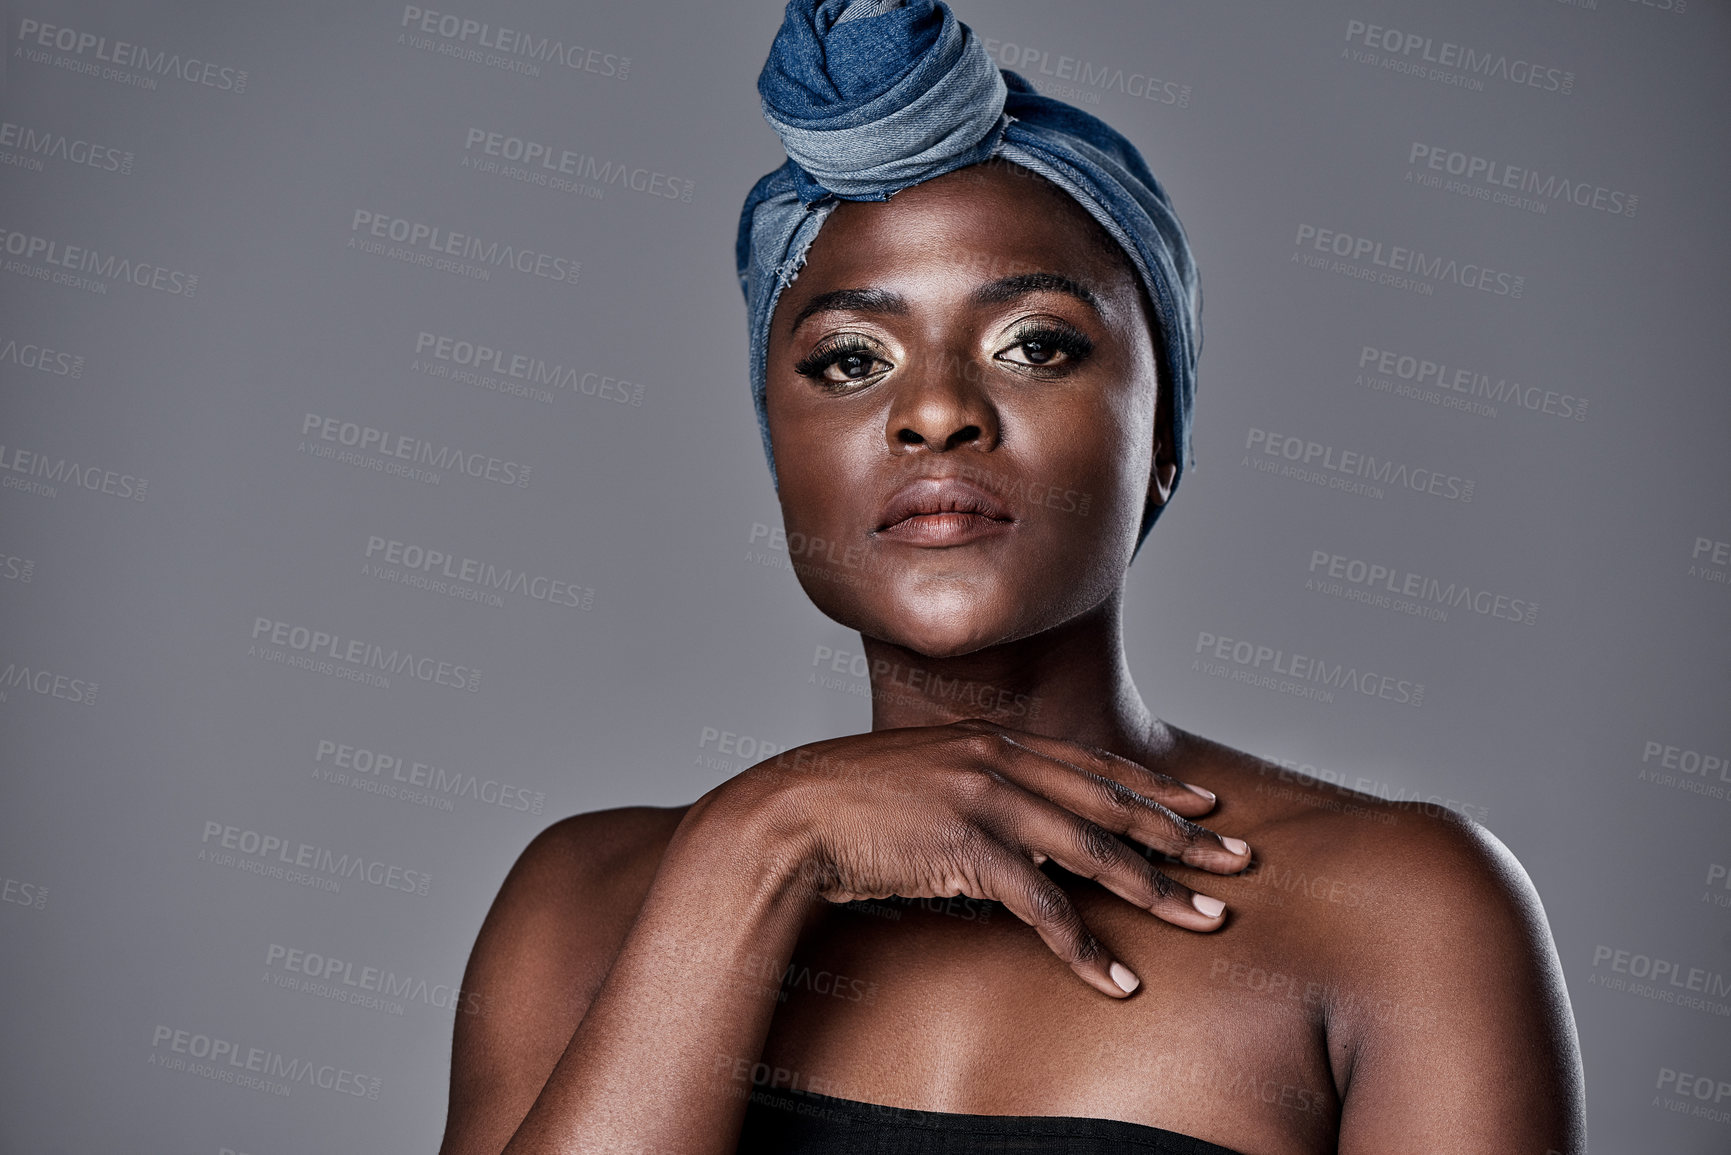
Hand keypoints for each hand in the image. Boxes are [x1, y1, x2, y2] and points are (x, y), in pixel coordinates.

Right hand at [715, 719, 1251, 999]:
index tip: (1206, 806)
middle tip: (1241, 861)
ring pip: (1095, 852)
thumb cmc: (846, 802)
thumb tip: (1014, 825)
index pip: (1095, 764)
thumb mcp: (922, 777)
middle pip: (1113, 803)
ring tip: (1209, 920)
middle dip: (1184, 836)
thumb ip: (974, 788)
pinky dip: (1084, 947)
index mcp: (992, 742)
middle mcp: (999, 762)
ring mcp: (985, 802)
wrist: (786, 814)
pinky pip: (1043, 907)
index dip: (1156, 788)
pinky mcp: (966, 850)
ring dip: (1157, 891)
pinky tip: (1116, 979)